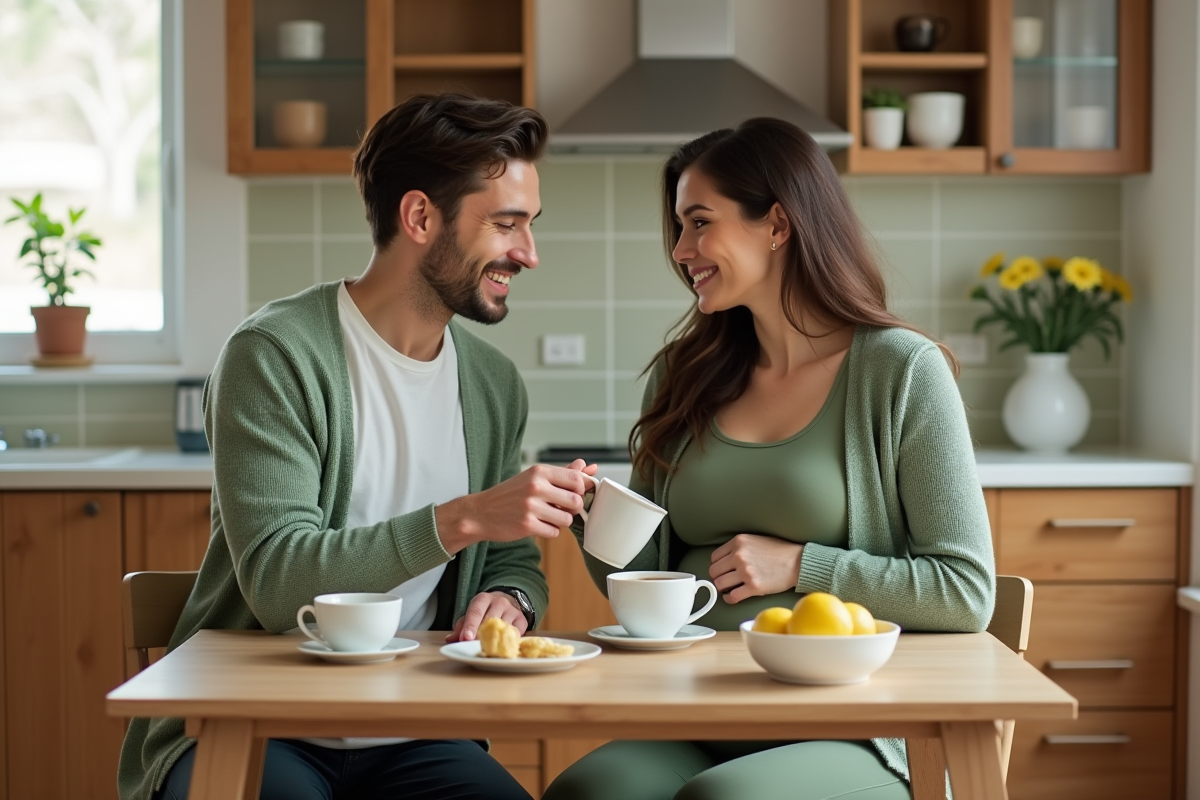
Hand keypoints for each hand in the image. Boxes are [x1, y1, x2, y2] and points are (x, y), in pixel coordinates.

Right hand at [434, 459, 597, 553]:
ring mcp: (531, 506)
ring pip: (567, 519)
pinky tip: (537, 525)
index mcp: (539, 471)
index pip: (577, 478)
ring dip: (560, 521)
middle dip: (571, 508)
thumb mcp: (534, 477)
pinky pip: (554, 532)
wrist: (480, 512)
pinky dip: (549, 531)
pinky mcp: (527, 525)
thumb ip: (564, 472)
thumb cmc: (510, 494)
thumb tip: (588, 467)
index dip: (580, 489)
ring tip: (546, 516)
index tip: (572, 493)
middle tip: (559, 507)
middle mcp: (536, 486)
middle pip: (576, 500)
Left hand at [446, 591, 526, 641]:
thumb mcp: (472, 614)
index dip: (470, 625)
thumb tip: (450, 639)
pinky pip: (515, 633)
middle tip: (474, 647)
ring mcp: (512, 610)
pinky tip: (501, 646)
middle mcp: (499, 602)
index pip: (475, 612)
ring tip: (488, 649)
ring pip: (503, 627)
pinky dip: (507, 641)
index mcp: (483, 599)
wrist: (509, 601)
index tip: (466, 638)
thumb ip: (461, 627)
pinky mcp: (522, 620)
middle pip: (489, 620)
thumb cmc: (486, 611)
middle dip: (480, 636)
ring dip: (494, 640)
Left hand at [709, 533, 803, 603]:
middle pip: (714, 571)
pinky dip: (730, 599)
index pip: (714, 557)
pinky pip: (732, 597)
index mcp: (738, 542)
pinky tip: (733, 597)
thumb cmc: (778, 551)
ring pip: (720, 584)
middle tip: (724, 581)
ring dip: (722, 589)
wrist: (797, 562)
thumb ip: (738, 547)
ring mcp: (746, 571)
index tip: (722, 571)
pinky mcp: (754, 587)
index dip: (718, 566)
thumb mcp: (754, 540)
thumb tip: (724, 560)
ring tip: (728, 589)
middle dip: (717, 578)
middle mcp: (739, 555)